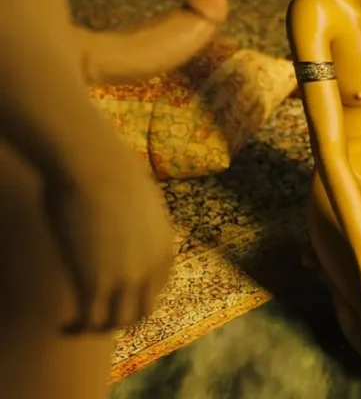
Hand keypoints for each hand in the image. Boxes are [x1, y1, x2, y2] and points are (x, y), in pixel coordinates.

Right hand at [44, 138, 176, 333]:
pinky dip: (76, 328)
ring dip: (97, 329)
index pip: (157, 288)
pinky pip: (90, 321)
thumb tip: (120, 218)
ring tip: (74, 325)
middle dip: (119, 318)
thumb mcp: (137, 201)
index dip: (135, 296)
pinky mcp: (96, 282)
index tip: (114, 295)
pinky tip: (62, 325)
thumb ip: (135, 221)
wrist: (96, 165)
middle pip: (141, 312)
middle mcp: (152, 267)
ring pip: (117, 323)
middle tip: (94, 316)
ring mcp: (126, 277)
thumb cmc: (110, 171)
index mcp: (165, 247)